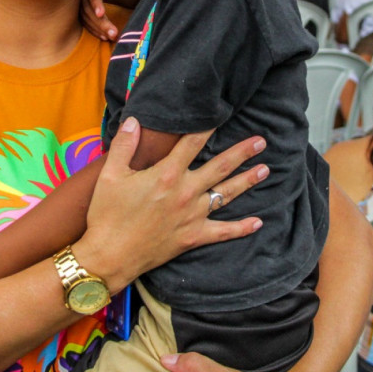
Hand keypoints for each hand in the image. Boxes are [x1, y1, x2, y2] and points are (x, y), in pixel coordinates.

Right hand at [74, 118, 267, 291]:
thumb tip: (134, 120)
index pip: (192, 143)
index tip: (222, 115)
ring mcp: (192, 216)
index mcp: (167, 174)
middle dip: (242, 152)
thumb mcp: (110, 175)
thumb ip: (124, 145)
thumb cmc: (107, 215)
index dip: (207, 127)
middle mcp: (185, 193)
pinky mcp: (193, 237)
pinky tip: (258, 222)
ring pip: (226, 194)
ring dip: (247, 181)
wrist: (109, 256)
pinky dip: (241, 228)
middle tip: (261, 142)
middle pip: (220, 166)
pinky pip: (223, 232)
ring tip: (265, 170)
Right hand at [81, 0, 134, 40]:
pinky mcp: (77, 8)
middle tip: (114, 34)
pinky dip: (92, 29)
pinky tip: (103, 36)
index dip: (96, 2)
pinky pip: (83, 20)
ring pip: (85, 16)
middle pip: (88, 7)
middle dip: (100, 22)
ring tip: (111, 37)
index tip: (101, 14)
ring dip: (97, 28)